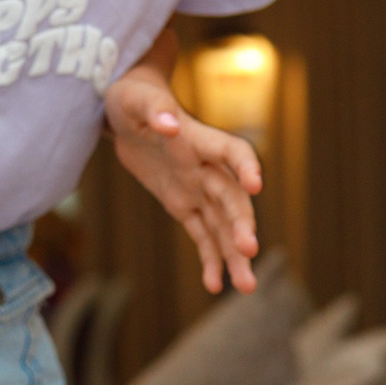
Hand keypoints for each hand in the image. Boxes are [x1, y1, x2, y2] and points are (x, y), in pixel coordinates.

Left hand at [105, 66, 261, 294]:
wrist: (129, 111)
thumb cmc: (132, 96)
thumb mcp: (134, 98)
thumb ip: (153, 109)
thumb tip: (168, 122)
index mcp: (198, 139)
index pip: (231, 152)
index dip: (245, 166)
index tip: (256, 185)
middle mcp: (205, 168)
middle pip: (231, 199)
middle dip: (241, 225)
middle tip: (250, 252)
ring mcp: (197, 188)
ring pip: (222, 225)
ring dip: (234, 254)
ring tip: (247, 288)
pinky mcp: (183, 204)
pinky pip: (201, 235)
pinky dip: (209, 259)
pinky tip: (215, 285)